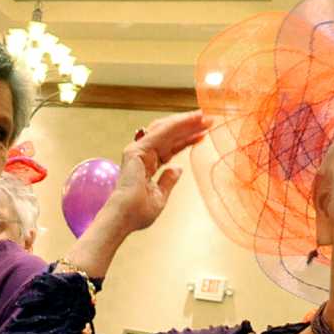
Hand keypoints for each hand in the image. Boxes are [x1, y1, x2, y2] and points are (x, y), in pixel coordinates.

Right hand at [94, 111, 208, 239]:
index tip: (204, 133)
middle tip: (209, 119)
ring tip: (204, 116)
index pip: (171, 148)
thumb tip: (178, 169)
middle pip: (170, 136)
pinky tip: (192, 119)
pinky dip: (177, 124)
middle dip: (189, 127)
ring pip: (166, 130)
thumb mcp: (160, 195)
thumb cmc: (138, 213)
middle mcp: (143, 155)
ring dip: (185, 122)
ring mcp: (138, 150)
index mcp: (148, 165)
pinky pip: (161, 132)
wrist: (124, 217)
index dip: (187, 139)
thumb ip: (169, 180)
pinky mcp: (137, 149)